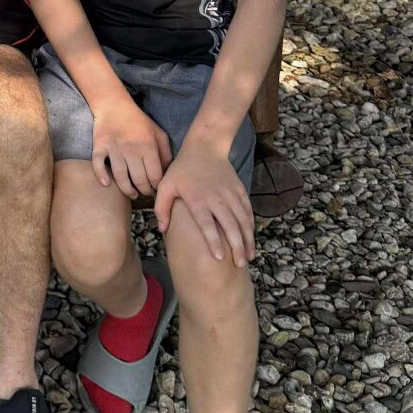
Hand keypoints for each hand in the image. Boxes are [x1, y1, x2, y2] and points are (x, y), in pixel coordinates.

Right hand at [90, 94, 170, 199]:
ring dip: (127, 190)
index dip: (157, 187)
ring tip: (133, 194)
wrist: (113, 105)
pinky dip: (101, 176)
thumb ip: (165, 153)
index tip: (157, 190)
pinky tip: (107, 184)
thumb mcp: (158, 133)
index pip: (155, 176)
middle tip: (146, 193)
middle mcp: (131, 149)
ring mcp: (114, 148)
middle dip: (145, 191)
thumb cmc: (138, 121)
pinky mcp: (99, 146)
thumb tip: (167, 174)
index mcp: (148, 146)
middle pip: (139, 179)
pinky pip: (98, 164)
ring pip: (120, 177)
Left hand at [154, 140, 254, 265]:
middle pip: (230, 226)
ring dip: (247, 240)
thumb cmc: (182, 170)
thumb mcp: (165, 186)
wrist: (205, 147)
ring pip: (243, 221)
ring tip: (248, 257)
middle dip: (236, 247)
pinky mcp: (240, 191)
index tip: (220, 258)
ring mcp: (230, 194)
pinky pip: (248, 211)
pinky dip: (250, 226)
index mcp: (197, 199)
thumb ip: (161, 208)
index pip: (207, 224)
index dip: (214, 241)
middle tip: (239, 265)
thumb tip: (161, 230)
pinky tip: (250, 238)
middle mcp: (216, 198)